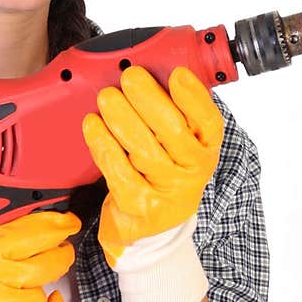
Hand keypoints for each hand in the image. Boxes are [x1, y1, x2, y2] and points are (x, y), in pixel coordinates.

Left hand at [81, 66, 223, 301]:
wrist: (153, 231)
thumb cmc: (164, 176)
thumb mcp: (181, 148)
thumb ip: (177, 114)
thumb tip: (155, 70)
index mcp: (207, 150)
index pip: (209, 122)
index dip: (194, 96)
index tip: (176, 74)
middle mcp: (192, 172)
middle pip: (173, 130)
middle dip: (149, 98)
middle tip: (129, 76)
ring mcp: (166, 191)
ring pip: (143, 148)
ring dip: (122, 117)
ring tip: (107, 97)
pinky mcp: (138, 204)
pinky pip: (117, 169)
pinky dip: (102, 143)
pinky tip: (92, 124)